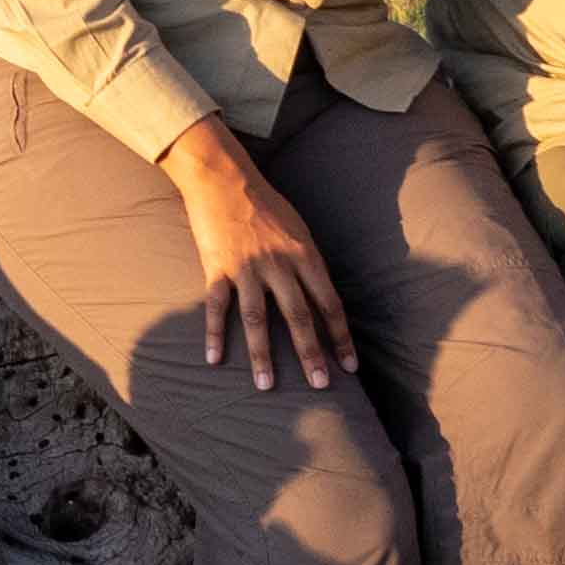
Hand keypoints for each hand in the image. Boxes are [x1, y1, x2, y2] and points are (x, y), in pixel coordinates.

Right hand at [166, 127, 354, 395]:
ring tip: (266, 386)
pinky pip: (216, 306)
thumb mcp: (298, 228)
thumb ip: (308, 263)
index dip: (341, 337)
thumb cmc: (265, 202)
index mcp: (304, 254)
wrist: (223, 177)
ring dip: (263, 355)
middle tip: (319, 386)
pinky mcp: (217, 266)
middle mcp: (279, 263)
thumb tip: (319, 297)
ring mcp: (246, 266)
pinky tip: (214, 359)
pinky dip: (214, 334)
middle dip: (310, 354)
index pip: (329, 303)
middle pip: (298, 316)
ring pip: (257, 318)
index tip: (350, 366)